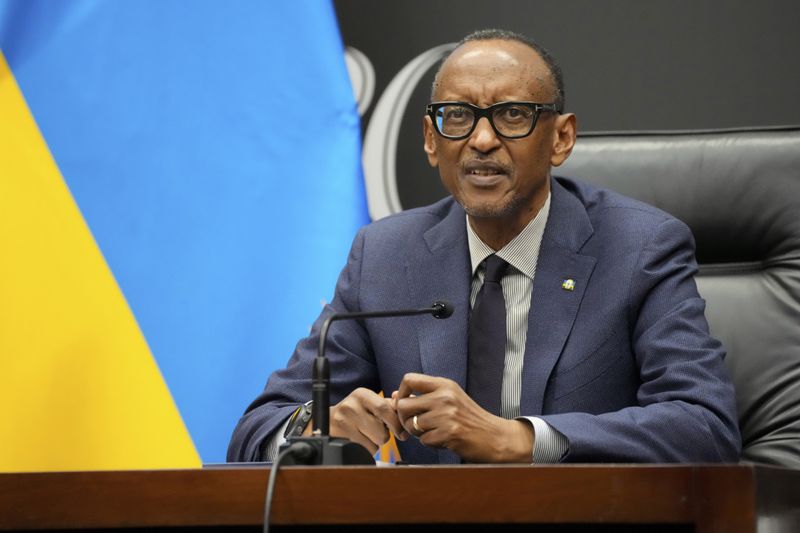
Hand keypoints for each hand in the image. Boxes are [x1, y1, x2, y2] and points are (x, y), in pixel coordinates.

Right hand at [305, 388, 408, 454]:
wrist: (326, 420)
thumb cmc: (355, 411)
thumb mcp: (369, 402)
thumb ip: (390, 404)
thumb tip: (408, 399)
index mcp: (362, 394)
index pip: (385, 409)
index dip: (397, 423)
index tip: (402, 432)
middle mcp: (351, 406)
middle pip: (381, 431)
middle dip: (386, 435)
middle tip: (383, 432)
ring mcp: (343, 423)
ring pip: (376, 442)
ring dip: (377, 442)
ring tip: (368, 434)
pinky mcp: (339, 438)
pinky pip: (366, 451)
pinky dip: (368, 450)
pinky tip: (360, 441)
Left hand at [393, 373, 533, 462]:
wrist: (495, 436)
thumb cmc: (470, 418)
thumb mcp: (450, 398)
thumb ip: (424, 395)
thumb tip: (394, 395)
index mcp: (444, 385)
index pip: (409, 379)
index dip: (401, 393)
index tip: (405, 404)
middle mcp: (445, 397)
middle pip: (403, 405)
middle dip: (404, 418)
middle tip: (414, 424)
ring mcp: (447, 415)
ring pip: (411, 425)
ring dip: (418, 433)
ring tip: (433, 432)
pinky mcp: (449, 433)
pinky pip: (424, 440)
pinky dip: (430, 443)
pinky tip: (443, 440)